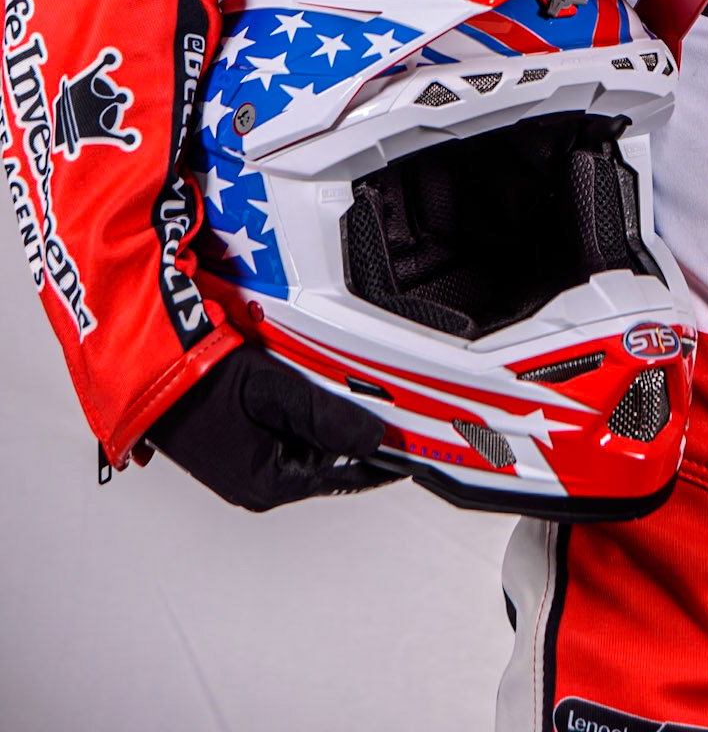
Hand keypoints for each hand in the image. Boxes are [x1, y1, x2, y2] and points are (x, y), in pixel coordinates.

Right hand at [145, 343, 400, 511]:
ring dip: (318, 419)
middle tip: (371, 402)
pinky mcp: (231, 449)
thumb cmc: (203, 385)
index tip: (406, 452)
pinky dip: (294, 415)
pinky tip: (294, 388)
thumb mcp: (275, 394)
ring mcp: (240, 469)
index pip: (342, 475)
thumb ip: (328, 417)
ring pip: (301, 444)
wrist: (148, 373)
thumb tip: (376, 440)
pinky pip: (278, 435)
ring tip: (327, 386)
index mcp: (268, 484)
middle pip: (322, 458)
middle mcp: (255, 486)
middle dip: (345, 431)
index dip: (377, 460)